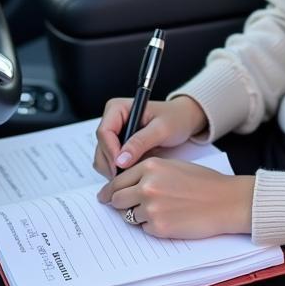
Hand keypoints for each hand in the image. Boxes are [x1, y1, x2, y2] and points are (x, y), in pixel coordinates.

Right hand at [93, 94, 207, 177]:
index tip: (121, 167)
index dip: (111, 151)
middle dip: (111, 164)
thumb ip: (140, 142)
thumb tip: (120, 160)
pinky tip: (134, 171)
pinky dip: (119, 170)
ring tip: (135, 173)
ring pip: (103, 157)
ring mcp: (114, 134)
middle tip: (128, 176)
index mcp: (118, 108)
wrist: (183, 120)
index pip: (104, 132)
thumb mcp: (161, 129)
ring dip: (115, 169)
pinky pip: (111, 162)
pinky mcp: (118, 146)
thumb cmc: (175, 118)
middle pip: (101, 146)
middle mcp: (112, 120)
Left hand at [96, 157, 255, 238]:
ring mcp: (151, 208)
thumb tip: (127, 184)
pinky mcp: (158, 228)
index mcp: (150, 166)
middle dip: (119, 204)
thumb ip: (148, 172)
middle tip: (124, 207)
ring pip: (129, 216)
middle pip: (116, 199)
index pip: (118, 180)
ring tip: (162, 210)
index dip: (110, 191)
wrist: (224, 200)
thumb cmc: (203, 182)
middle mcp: (146, 186)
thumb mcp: (173, 166)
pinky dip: (152, 226)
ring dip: (138, 215)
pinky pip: (144, 229)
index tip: (105, 196)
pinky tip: (170, 219)